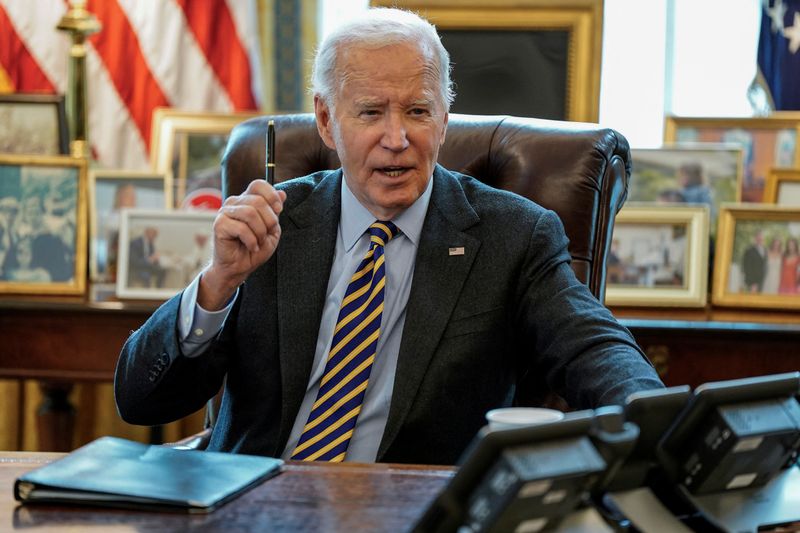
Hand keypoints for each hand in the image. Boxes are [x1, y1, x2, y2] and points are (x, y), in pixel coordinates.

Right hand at [198, 180, 285, 309]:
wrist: (239, 267)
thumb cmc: (255, 248)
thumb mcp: (272, 229)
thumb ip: (275, 212)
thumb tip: (282, 193)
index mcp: (247, 200)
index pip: (258, 185)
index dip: (271, 196)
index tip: (278, 210)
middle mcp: (235, 202)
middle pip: (258, 201)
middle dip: (269, 221)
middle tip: (268, 234)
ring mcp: (225, 212)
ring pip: (250, 213)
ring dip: (260, 232)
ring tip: (258, 242)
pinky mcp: (219, 225)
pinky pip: (241, 228)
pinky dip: (251, 240)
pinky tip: (251, 246)